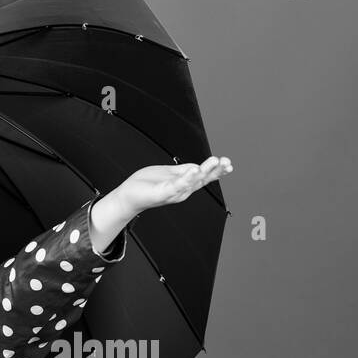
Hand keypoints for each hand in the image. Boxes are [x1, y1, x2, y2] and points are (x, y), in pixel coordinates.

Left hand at [114, 155, 233, 216]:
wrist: (128, 195)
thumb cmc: (147, 184)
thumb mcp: (169, 173)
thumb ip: (184, 170)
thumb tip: (199, 166)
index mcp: (185, 184)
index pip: (204, 177)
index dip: (217, 170)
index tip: (228, 163)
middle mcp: (182, 191)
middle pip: (203, 180)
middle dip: (216, 171)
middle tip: (227, 162)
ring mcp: (173, 193)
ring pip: (193, 182)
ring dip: (205, 171)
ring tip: (215, 161)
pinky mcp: (162, 193)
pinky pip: (176, 185)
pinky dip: (186, 178)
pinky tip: (194, 170)